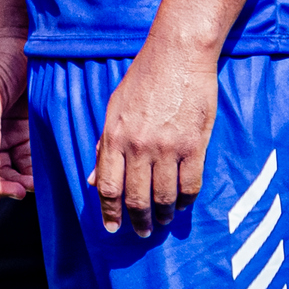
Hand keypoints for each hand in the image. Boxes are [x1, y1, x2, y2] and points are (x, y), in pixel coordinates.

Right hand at [0, 41, 33, 204]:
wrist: (22, 35)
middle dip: (1, 184)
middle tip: (20, 192)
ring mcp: (2, 129)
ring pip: (7, 165)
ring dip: (18, 179)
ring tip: (34, 186)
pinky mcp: (22, 127)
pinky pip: (25, 154)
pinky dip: (32, 167)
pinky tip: (42, 173)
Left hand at [89, 38, 217, 234]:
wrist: (177, 55)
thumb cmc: (143, 79)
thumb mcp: (114, 109)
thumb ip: (104, 146)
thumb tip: (94, 180)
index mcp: (114, 137)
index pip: (108, 187)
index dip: (109, 213)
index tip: (112, 229)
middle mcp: (138, 146)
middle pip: (137, 198)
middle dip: (139, 221)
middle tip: (143, 232)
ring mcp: (168, 148)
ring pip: (165, 196)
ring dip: (165, 214)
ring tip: (164, 220)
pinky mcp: (194, 145)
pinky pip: (191, 185)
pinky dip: (187, 200)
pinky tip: (184, 204)